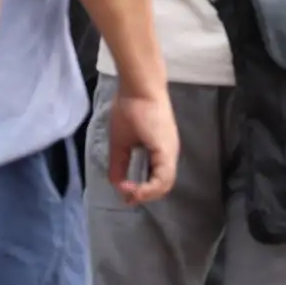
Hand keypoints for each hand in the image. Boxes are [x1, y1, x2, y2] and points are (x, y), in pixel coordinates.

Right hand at [106, 84, 178, 204]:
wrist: (137, 88)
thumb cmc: (130, 109)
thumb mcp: (120, 143)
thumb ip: (119, 164)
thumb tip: (116, 184)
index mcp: (160, 152)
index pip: (156, 180)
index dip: (142, 191)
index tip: (124, 193)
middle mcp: (168, 154)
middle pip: (163, 186)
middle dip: (143, 195)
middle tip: (126, 196)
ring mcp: (169, 151)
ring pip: (165, 184)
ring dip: (146, 194)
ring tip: (129, 192)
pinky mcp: (166, 149)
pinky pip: (163, 177)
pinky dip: (149, 187)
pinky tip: (133, 187)